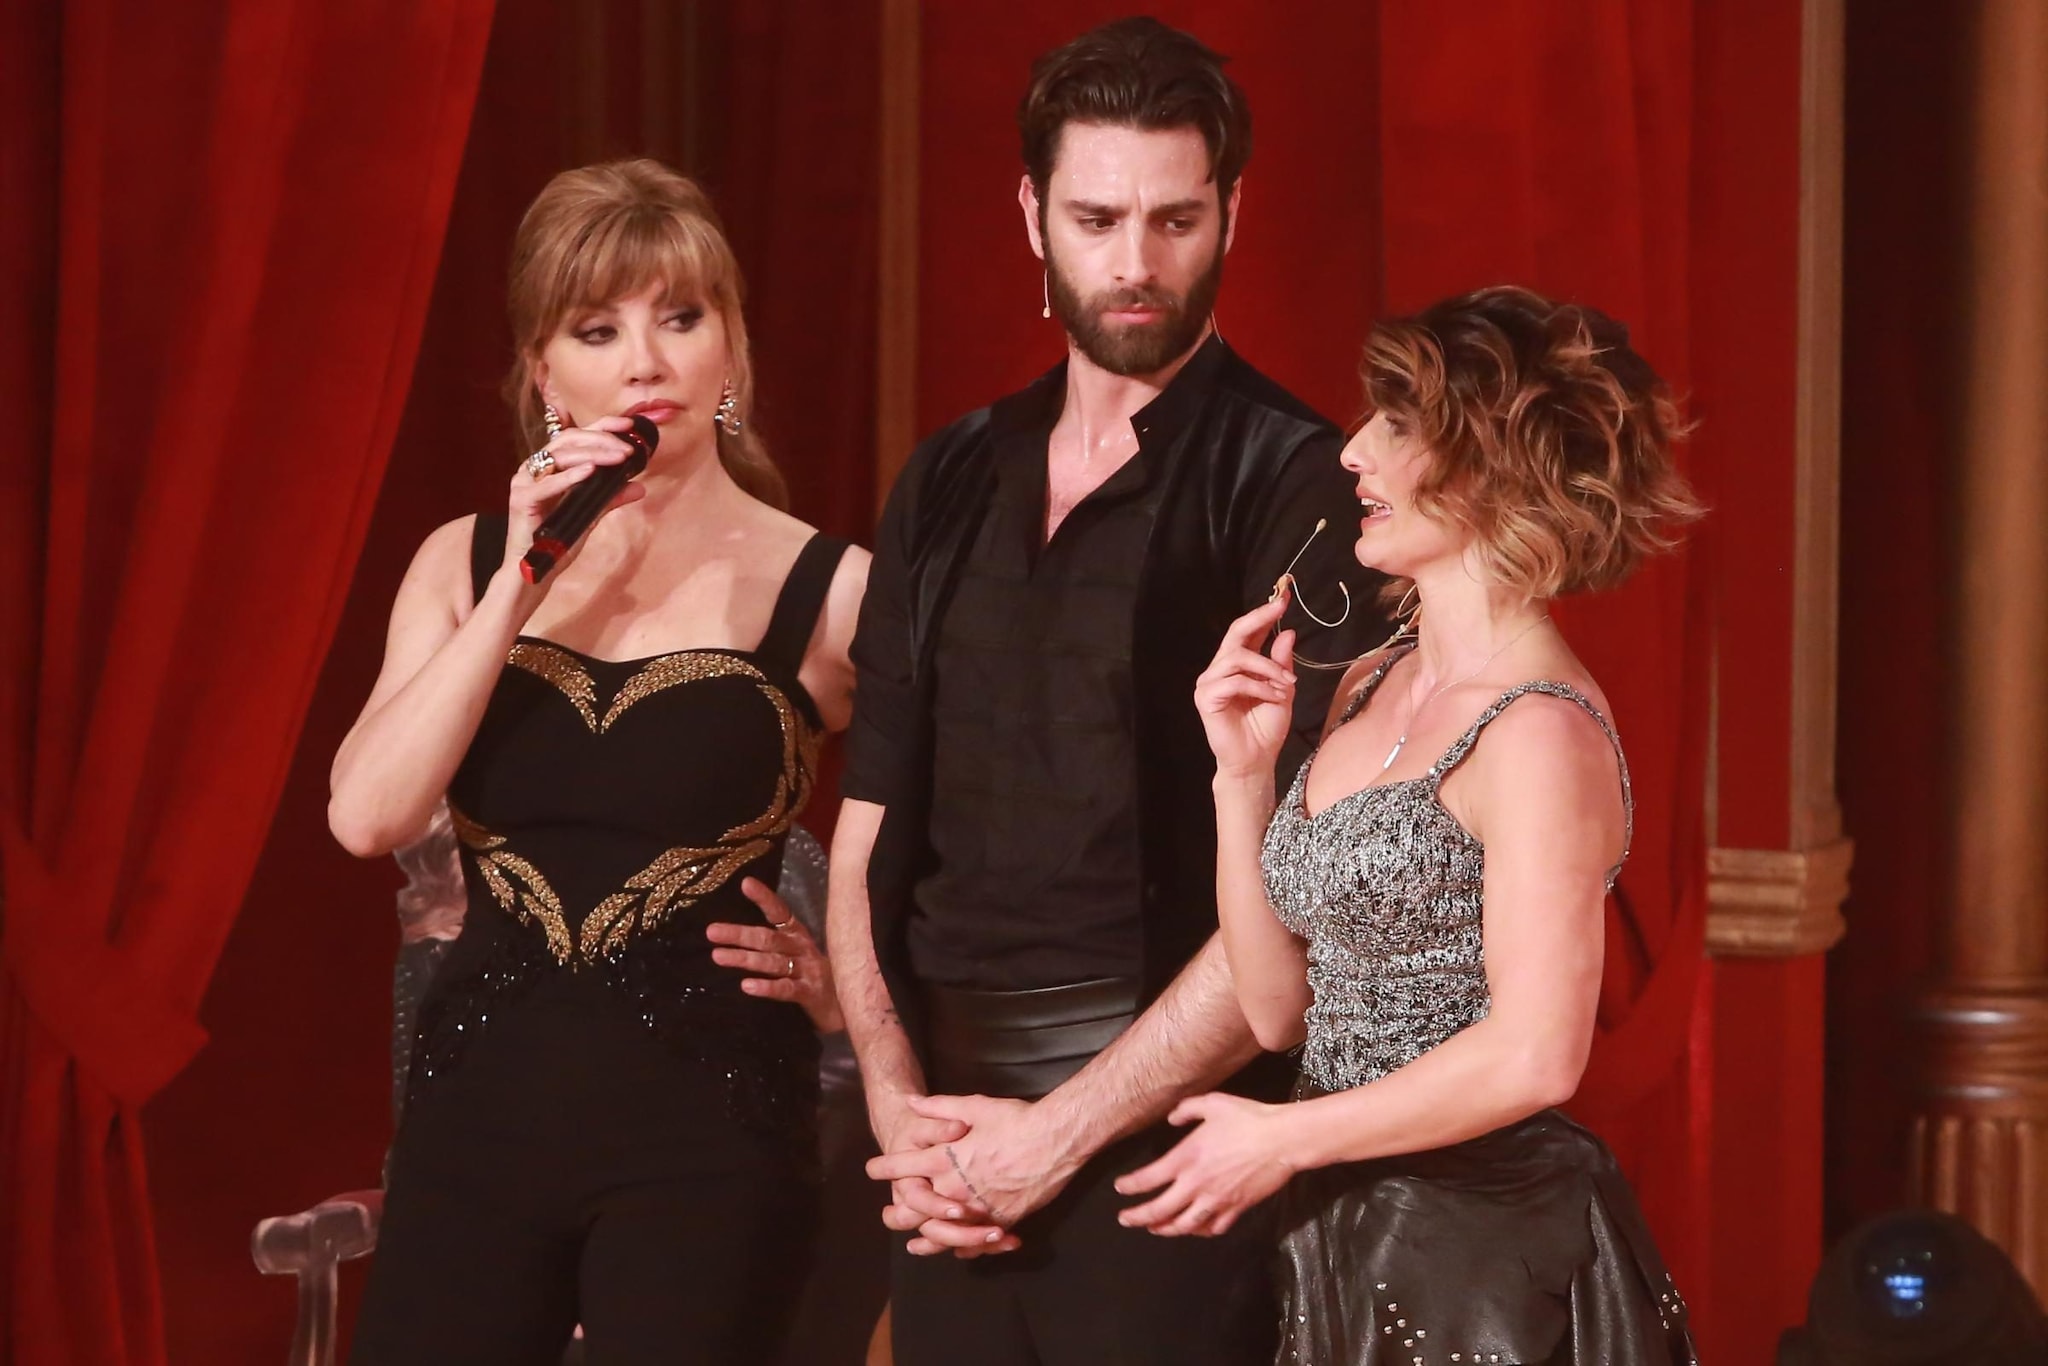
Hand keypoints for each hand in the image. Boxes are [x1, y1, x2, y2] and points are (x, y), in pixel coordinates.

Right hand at [503, 410, 647, 589]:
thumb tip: (640, 487)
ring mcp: (524, 481)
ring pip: (559, 456)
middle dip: (601, 440)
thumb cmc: (555, 542)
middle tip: (628, 450)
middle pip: (568, 440)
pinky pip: (547, 484)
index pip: (576, 437)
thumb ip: (610, 498)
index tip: (629, 426)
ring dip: (593, 454)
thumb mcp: (589, 515)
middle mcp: (534, 468)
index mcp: (549, 467)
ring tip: (618, 458)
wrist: (533, 572)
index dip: (602, 427)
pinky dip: (570, 477)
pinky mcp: (521, 499)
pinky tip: (591, 472)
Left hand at [706, 878, 842, 1033]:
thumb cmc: (816, 978)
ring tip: (718, 956)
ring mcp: (808, 971)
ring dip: (744, 959)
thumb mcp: (798, 955)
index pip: (781, 912)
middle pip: (768, 938)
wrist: (848, 1006)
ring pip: (772, 962)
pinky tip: (746, 986)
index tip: (745, 883)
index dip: (764, 898)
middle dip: (739, 934)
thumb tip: (738, 936)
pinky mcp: (810, 994)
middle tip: (711, 931)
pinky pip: (785, 989)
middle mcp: (803, 948)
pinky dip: (766, 987)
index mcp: (799, 936)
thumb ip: (774, 944)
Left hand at [867, 1094, 1082, 1256]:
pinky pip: (976, 1242)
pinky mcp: (1001, 1219)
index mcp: (946, 1158)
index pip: (903, 1166)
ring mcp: (977, 1208)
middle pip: (916, 1208)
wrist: (1056, 1140)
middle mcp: (956, 1187)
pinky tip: (958, 1251)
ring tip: (915, 1244)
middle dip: (898, 1212)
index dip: (884, 1167)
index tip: (872, 1169)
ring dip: (926, 1239)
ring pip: (942, 1232)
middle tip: (888, 1212)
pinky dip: (964, 1248)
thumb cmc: (1016, 1120)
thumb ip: (940, 1107)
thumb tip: (911, 1102)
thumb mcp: (975, 1107)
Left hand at [1114, 1092, 1293, 1236]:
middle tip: (1125, 1219)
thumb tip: (1171, 1118)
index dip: (1130, 1186)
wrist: (1282, 1139)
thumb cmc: (1248, 1119)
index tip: (1120, 1188)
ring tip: (1154, 1229)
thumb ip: (1186, 1109)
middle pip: (1160, 1210)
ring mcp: (1217, 1200)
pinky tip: (1194, 1228)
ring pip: (1184, 1226)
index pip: (1148, 1179)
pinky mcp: (1236, 1208)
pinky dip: (1199, 1232)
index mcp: (1187, 1157)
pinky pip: (1213, 1228)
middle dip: (1138, 1217)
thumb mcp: (1212, 1103)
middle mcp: (1197, 1184)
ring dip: (1165, 1230)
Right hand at [1195, 595, 1296, 779]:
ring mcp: (1209, 683)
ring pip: (1238, 657)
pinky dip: (1258, 686)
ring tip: (1287, 684)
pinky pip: (1234, 681)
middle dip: (1260, 618)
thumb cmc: (1266, 729)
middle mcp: (1220, 669)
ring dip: (1268, 668)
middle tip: (1280, 609)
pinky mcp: (1205, 698)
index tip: (1283, 598)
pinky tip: (1272, 697)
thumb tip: (1289, 633)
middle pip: (1235, 633)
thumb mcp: (1282, 689)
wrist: (1255, 760)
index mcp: (1238, 666)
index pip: (1246, 632)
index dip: (1263, 614)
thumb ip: (1280, 663)